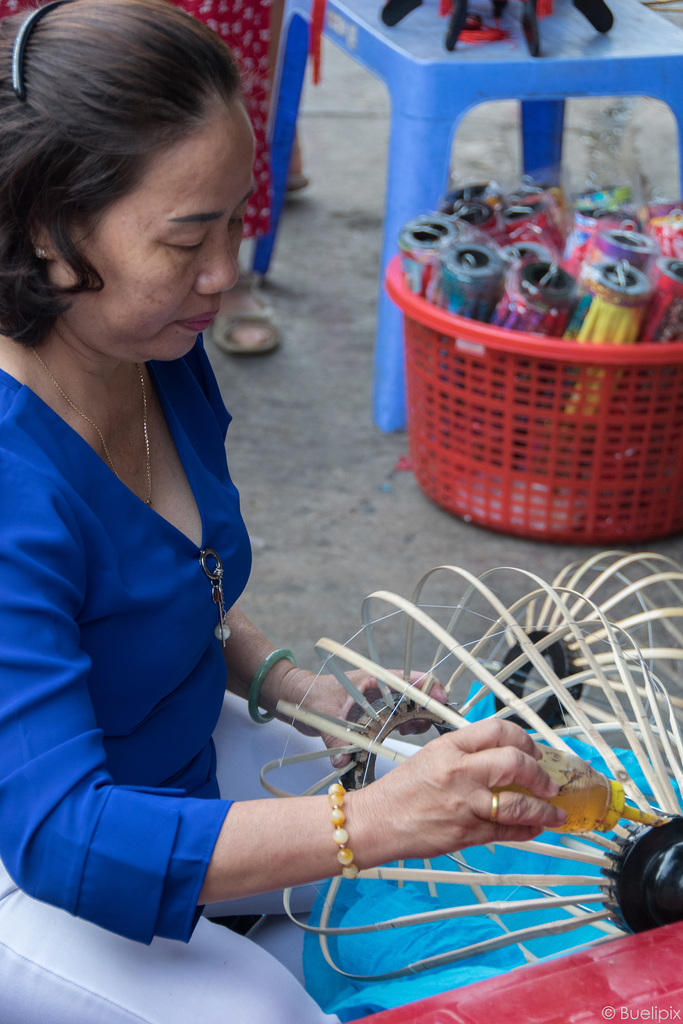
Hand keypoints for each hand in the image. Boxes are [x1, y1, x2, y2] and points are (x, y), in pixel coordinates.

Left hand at [293, 668, 448, 767]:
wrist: (299, 698)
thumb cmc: (313, 696)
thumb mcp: (325, 716)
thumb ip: (336, 738)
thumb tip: (343, 762)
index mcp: (375, 679)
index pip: (410, 678)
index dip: (430, 688)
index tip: (442, 701)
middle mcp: (382, 689)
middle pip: (416, 695)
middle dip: (429, 708)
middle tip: (435, 726)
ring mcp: (381, 702)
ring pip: (411, 708)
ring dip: (419, 719)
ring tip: (418, 732)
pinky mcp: (377, 714)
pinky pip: (399, 719)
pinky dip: (408, 727)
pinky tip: (407, 736)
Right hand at [346, 718, 565, 864]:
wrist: (375, 822)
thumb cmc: (401, 790)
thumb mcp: (431, 757)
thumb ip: (465, 753)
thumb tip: (504, 757)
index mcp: (449, 747)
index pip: (497, 730)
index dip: (523, 739)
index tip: (533, 750)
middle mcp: (459, 771)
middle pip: (514, 762)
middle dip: (540, 773)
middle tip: (549, 782)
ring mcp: (464, 804)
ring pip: (518, 803)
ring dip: (543, 809)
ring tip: (554, 812)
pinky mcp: (465, 833)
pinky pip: (506, 831)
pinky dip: (527, 830)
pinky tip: (535, 828)